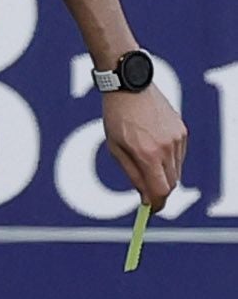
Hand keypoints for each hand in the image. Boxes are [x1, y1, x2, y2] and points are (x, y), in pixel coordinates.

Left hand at [104, 86, 188, 215]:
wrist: (130, 87)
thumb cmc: (117, 118)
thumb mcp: (116, 149)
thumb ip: (133, 175)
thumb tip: (145, 197)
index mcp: (147, 154)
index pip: (160, 191)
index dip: (156, 204)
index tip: (150, 210)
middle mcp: (167, 148)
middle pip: (170, 184)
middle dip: (159, 192)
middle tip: (147, 194)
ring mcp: (178, 139)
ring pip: (176, 171)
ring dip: (163, 175)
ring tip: (144, 163)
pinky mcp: (183, 132)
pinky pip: (178, 156)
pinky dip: (168, 161)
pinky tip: (153, 149)